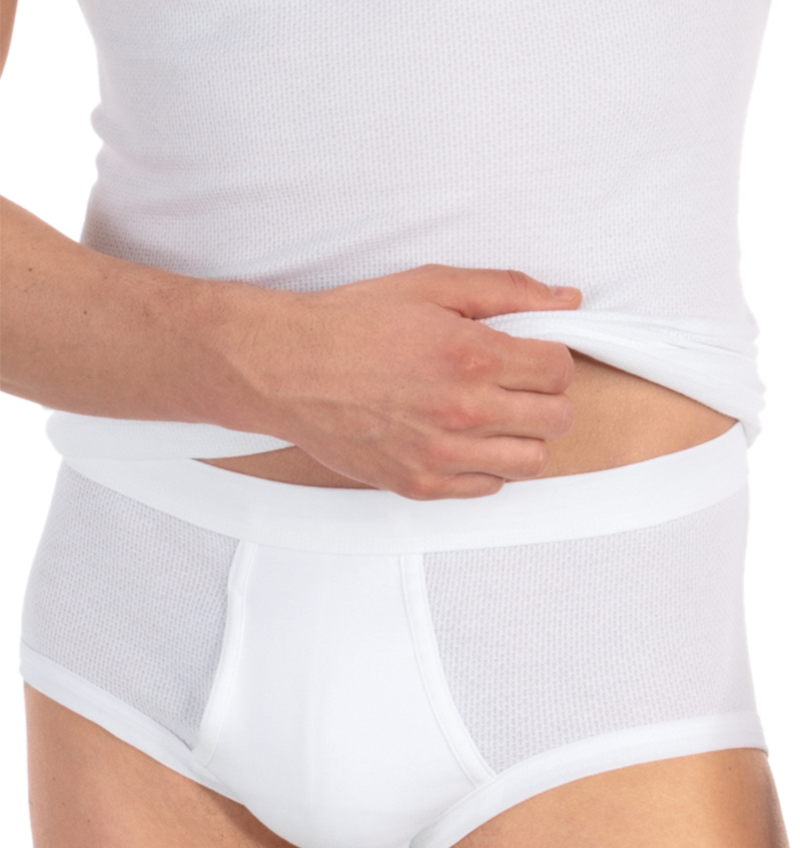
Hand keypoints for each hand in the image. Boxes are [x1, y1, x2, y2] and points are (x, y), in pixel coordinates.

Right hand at [222, 264, 580, 498]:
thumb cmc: (351, 325)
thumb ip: (506, 291)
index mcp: (473, 355)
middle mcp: (464, 411)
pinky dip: (488, 466)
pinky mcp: (421, 485)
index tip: (532, 356)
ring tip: (498, 417)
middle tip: (520, 386)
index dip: (551, 359)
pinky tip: (466, 440)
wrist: (287, 370)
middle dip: (546, 398)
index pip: (560, 370)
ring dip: (524, 437)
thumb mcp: (431, 286)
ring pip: (531, 462)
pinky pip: (488, 488)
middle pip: (556, 420)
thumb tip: (563, 300)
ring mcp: (443, 455)